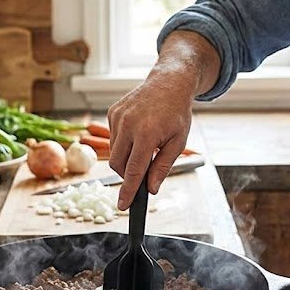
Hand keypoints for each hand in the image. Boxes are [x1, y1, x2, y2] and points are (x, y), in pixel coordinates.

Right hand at [107, 75, 193, 209]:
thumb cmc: (176, 113)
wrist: (169, 83)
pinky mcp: (112, 113)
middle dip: (127, 174)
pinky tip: (138, 133)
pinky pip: (113, 138)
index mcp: (147, 133)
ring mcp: (117, 117)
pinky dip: (123, 143)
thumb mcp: (178, 142)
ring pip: (113, 152)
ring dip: (126, 158)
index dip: (127, 190)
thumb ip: (163, 167)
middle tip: (143, 172)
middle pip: (118, 164)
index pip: (133, 170)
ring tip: (145, 146)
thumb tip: (150, 188)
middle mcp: (128, 125)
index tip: (122, 205)